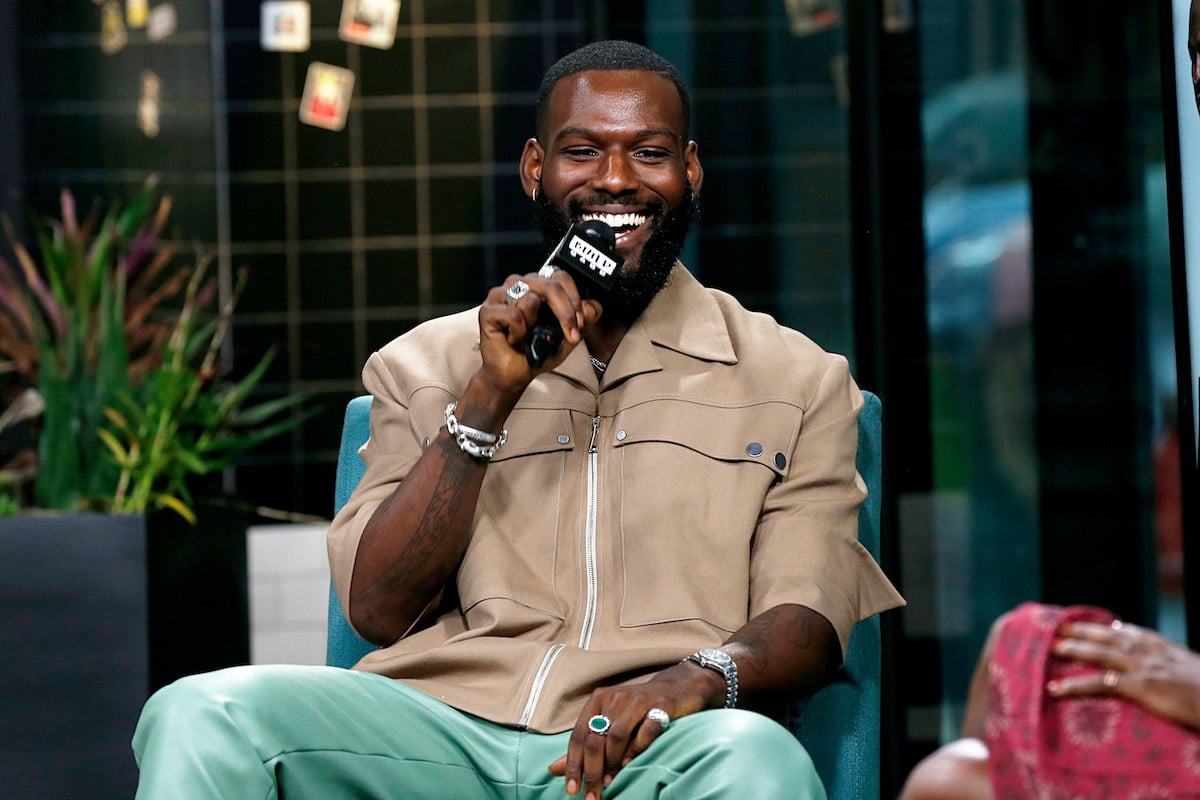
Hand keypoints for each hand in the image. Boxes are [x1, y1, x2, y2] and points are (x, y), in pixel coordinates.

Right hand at [477, 269, 600, 391]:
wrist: (514, 375)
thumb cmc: (536, 352)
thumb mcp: (568, 336)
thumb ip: (582, 320)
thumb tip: (593, 307)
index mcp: (538, 286)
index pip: (560, 277)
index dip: (574, 298)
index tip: (580, 322)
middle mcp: (519, 284)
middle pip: (550, 285)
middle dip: (565, 312)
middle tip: (570, 333)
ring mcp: (501, 295)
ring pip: (531, 299)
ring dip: (535, 325)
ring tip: (528, 335)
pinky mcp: (488, 310)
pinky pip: (513, 315)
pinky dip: (518, 333)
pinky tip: (513, 340)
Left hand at [548, 665, 718, 799]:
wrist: (678, 689)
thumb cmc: (638, 709)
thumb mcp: (609, 722)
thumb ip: (584, 745)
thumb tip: (553, 770)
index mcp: (597, 700)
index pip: (578, 736)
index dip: (573, 765)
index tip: (572, 790)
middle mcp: (614, 697)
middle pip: (595, 739)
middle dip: (592, 772)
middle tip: (592, 795)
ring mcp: (637, 701)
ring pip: (617, 736)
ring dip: (612, 763)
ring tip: (611, 782)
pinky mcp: (660, 706)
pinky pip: (645, 732)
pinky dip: (636, 750)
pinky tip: (631, 764)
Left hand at [1047, 618, 1199, 729]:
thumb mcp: (1190, 668)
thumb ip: (1168, 658)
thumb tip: (1151, 645)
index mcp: (1164, 647)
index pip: (1132, 632)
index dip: (1109, 627)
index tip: (1092, 622)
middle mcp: (1150, 652)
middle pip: (1109, 637)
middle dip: (1083, 631)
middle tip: (1058, 627)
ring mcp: (1143, 668)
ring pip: (1100, 654)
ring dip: (1074, 650)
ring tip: (1051, 647)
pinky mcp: (1140, 687)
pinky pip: (1100, 684)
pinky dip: (1075, 685)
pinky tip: (1057, 688)